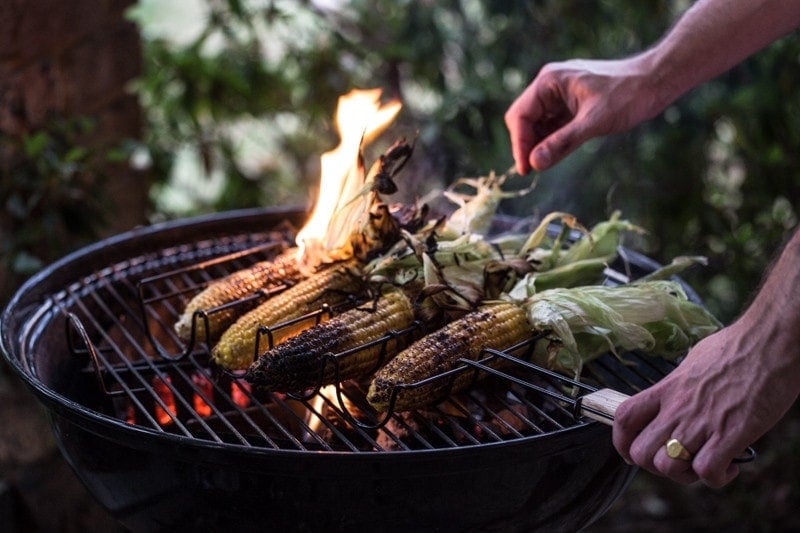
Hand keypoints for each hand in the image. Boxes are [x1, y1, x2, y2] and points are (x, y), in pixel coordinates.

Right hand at [504, 57, 662, 173]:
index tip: (525, 168)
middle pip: (524, 119)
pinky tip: (556, 155)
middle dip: (526, 144)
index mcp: (550, 81)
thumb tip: (534, 163)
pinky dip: (552, 141)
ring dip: (538, 144)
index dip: (519, 144)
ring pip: (537, 124)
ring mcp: (560, 95)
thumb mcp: (593, 122)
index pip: (520, 115)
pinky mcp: (570, 105)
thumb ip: (562, 143)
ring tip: (545, 164)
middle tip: (532, 169)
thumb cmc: (628, 96)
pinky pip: (552, 125)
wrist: (655, 82)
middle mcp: (550, 86)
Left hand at [612, 318, 799, 486]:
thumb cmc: (737, 348)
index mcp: (667, 388)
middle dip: (655, 466)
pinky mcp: (731, 433)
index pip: (624, 418)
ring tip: (702, 463)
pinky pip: (707, 471)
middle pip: (641, 453)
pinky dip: (717, 477)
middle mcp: (678, 407)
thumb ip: (679, 384)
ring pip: (669, 467)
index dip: (622, 441)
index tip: (633, 450)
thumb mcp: (694, 362)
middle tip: (677, 460)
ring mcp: (702, 421)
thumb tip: (676, 396)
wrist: (771, 342)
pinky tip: (729, 465)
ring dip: (685, 475)